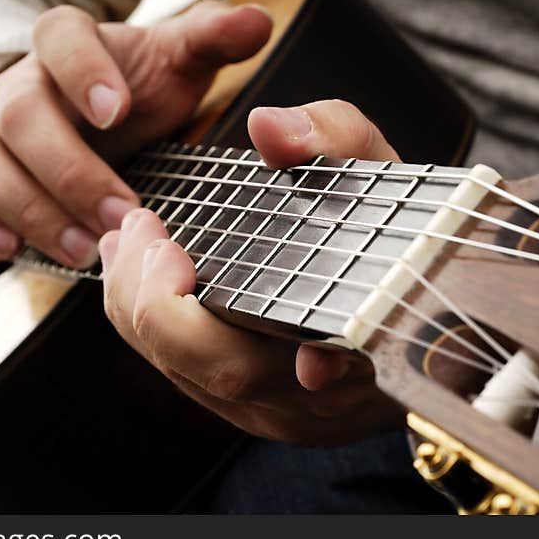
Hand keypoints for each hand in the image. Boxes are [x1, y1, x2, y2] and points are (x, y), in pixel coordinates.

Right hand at [0, 1, 272, 268]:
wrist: (78, 125)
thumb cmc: (130, 95)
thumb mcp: (173, 66)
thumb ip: (209, 42)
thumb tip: (257, 24)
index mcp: (66, 50)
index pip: (56, 36)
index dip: (81, 69)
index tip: (119, 110)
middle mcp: (16, 90)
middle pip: (17, 117)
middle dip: (71, 173)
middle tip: (123, 217)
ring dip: (30, 211)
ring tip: (85, 250)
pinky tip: (7, 249)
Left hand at [100, 100, 403, 443]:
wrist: (411, 296)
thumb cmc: (395, 232)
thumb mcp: (376, 169)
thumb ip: (332, 137)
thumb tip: (267, 128)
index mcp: (360, 343)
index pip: (288, 361)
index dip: (227, 332)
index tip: (178, 264)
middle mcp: (319, 396)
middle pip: (219, 371)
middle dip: (155, 299)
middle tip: (140, 228)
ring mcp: (282, 411)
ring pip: (186, 376)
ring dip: (138, 306)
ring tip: (127, 240)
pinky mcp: (252, 408)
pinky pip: (182, 374)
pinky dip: (146, 323)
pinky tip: (137, 274)